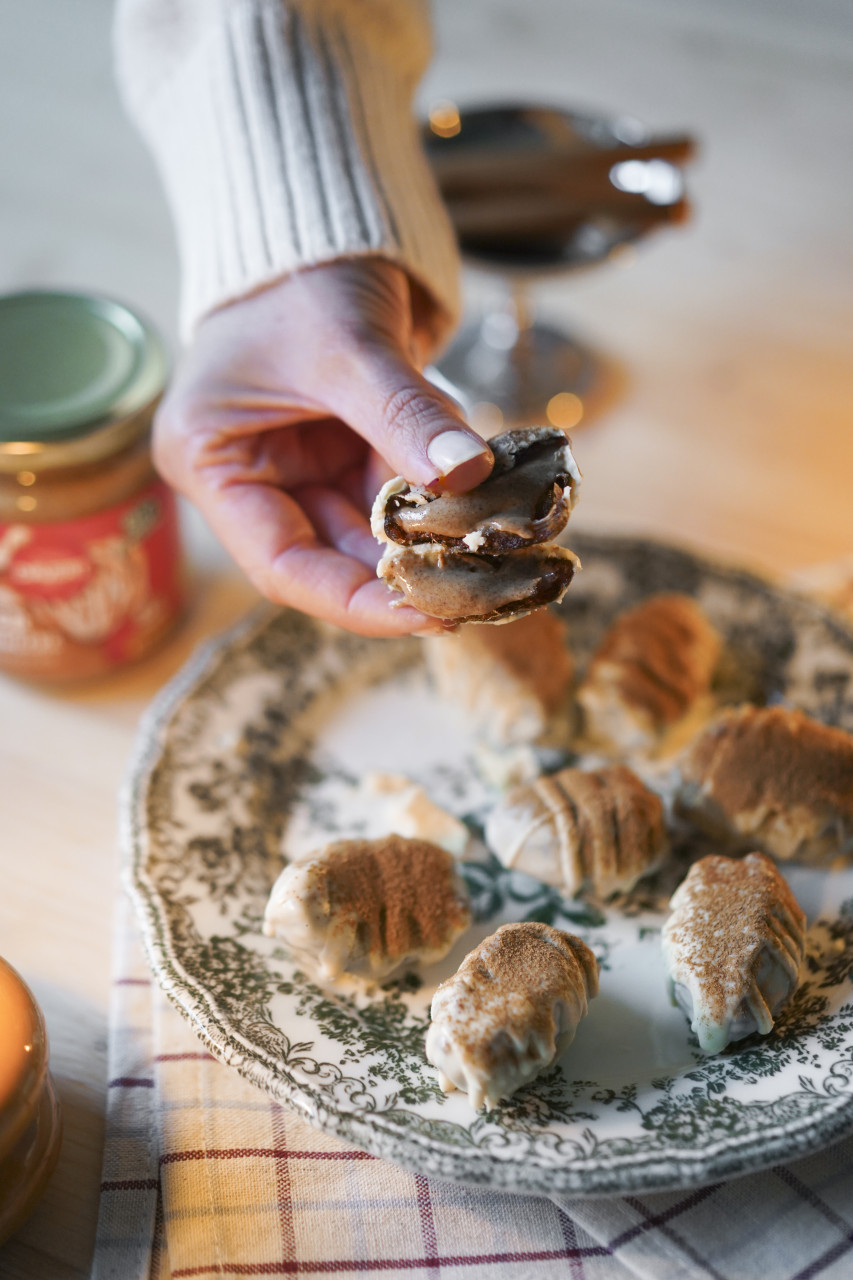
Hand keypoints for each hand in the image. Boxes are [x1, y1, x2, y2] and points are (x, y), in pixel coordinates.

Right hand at [153, 259, 492, 634]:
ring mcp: (302, 466)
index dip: (357, 600)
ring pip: (375, 532)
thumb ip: (406, 416)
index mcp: (212, 463)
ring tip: (498, 555)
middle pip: (334, 556)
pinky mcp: (345, 450)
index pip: (283, 566)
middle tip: (482, 592)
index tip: (430, 614)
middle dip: (407, 574)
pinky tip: (489, 513)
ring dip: (434, 543)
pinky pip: (399, 495)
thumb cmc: (302, 270)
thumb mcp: (348, 348)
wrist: (323, 214)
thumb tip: (472, 477)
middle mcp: (253, 477)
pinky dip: (442, 504)